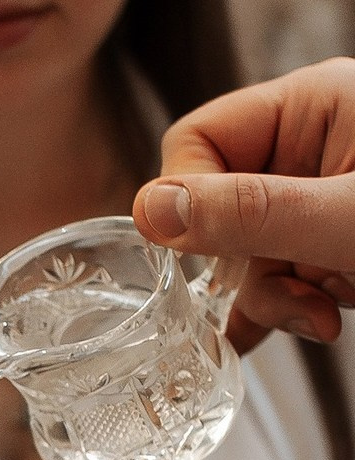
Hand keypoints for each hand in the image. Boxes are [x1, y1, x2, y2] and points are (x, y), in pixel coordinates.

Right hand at [133, 57, 354, 350]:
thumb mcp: (348, 218)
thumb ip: (252, 213)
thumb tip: (152, 212)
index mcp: (309, 108)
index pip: (196, 143)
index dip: (187, 201)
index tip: (209, 251)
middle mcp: (306, 149)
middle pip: (214, 210)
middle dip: (242, 267)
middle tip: (288, 290)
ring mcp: (313, 200)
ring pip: (243, 258)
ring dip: (273, 299)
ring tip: (322, 314)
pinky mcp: (324, 245)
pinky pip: (274, 282)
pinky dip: (284, 312)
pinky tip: (311, 324)